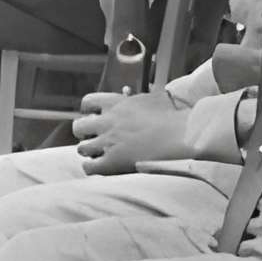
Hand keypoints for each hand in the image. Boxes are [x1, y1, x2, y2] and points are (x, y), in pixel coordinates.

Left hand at [73, 87, 188, 168]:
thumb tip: (128, 92)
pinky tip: (101, 167)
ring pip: (82, 148)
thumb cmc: (174, 117)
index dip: (88, 111)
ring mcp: (107, 142)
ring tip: (101, 154)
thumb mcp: (153, 98)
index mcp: (116, 103)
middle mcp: (107, 122)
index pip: (88, 102)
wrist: (183, 136)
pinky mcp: (111, 162)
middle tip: (95, 138)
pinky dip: (92, 168)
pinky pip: (88, 167)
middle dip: (85, 132)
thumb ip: (136, 98)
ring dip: (90, 151)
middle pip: (78, 126)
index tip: (95, 116)